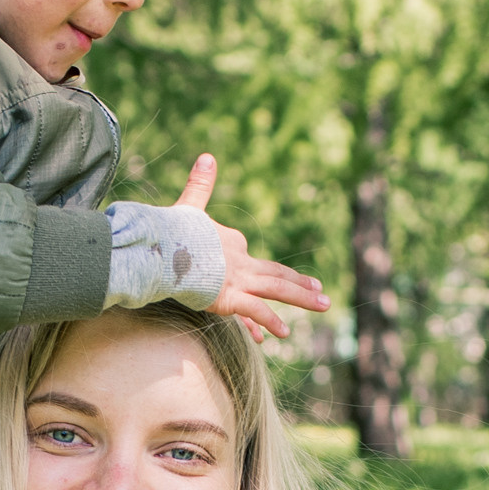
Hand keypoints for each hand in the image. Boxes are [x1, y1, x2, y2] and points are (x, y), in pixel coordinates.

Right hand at [176, 155, 328, 345]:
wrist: (163, 246)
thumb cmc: (172, 228)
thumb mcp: (189, 206)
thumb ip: (200, 185)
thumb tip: (208, 156)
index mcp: (232, 242)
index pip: (252, 260)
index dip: (266, 270)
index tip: (281, 279)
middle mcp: (241, 261)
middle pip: (277, 273)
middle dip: (300, 283)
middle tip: (321, 291)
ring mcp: (238, 280)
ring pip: (278, 289)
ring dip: (302, 297)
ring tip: (325, 305)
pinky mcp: (230, 296)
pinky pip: (256, 310)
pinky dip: (271, 321)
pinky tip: (284, 333)